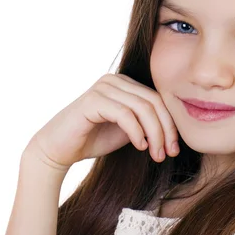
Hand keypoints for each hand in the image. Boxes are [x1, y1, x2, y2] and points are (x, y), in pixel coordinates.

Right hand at [25, 73, 179, 172]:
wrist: (58, 149)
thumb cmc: (93, 139)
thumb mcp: (128, 130)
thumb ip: (147, 124)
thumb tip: (174, 131)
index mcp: (125, 84)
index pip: (158, 99)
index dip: (171, 124)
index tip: (175, 149)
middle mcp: (115, 80)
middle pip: (154, 102)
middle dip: (166, 130)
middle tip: (169, 153)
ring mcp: (103, 87)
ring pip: (142, 108)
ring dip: (154, 134)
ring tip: (156, 155)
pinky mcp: (93, 100)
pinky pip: (125, 114)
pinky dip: (136, 132)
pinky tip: (140, 147)